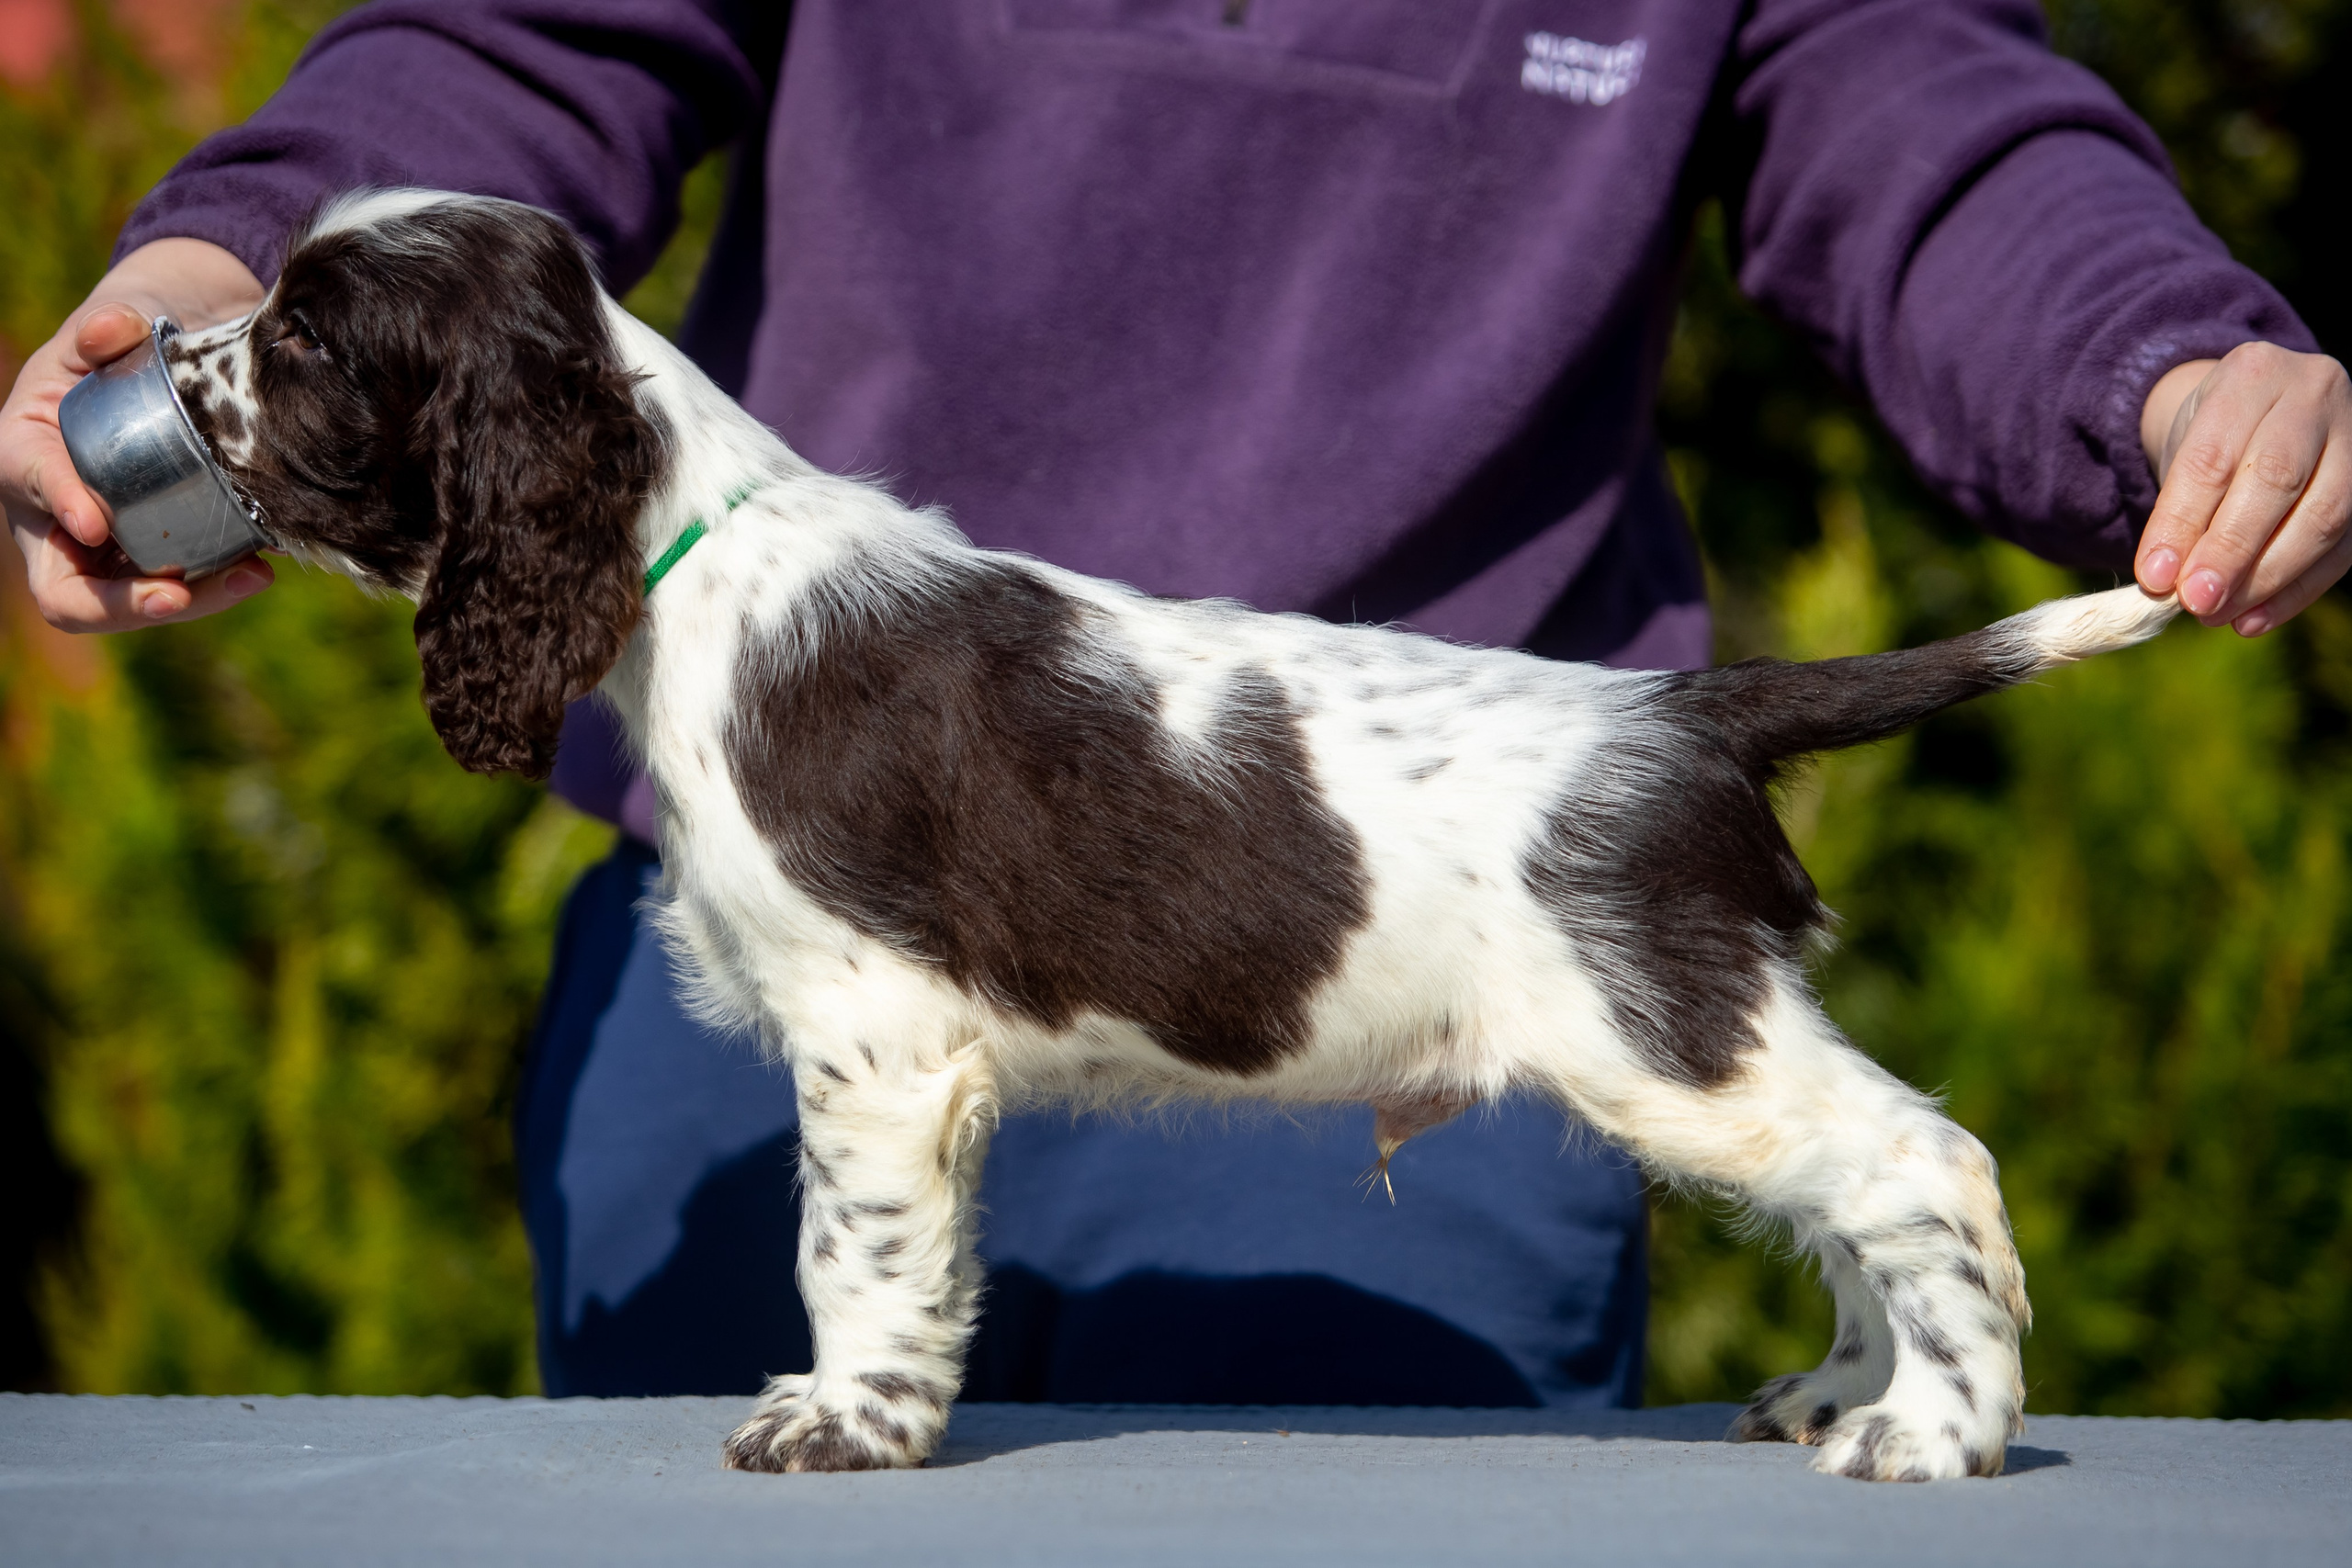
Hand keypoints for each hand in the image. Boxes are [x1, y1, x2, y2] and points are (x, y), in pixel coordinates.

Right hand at [2, 238, 275, 631]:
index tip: (95, 522)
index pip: (31, 483)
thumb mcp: (114, 320)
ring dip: (191, 601)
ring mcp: (107, 548)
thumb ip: (108, 325)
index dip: (59, 503)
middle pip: (67, 590)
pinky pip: (182, 589)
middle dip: (120, 602)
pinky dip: (219, 586)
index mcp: (27, 452)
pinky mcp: (158, 555)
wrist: (178, 358)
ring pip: (130, 603)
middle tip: (177, 594)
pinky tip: (262, 566)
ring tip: (250, 575)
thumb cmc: (131, 342)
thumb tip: (113, 329)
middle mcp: (56, 515)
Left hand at [2135, 342, 2351, 636]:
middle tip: (2196, 602)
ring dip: (2267, 579)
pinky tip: (2255, 619)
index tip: (2154, 577)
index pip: (2212, 456)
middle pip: (2276, 479)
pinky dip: (2297, 591)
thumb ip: (2178, 510)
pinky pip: (2345, 546)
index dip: (2182, 522)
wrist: (2261, 412)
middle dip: (2231, 550)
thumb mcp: (2184, 452)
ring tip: (2220, 616)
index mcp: (2252, 374)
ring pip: (2323, 515)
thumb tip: (2170, 583)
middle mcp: (2314, 393)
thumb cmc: (2214, 436)